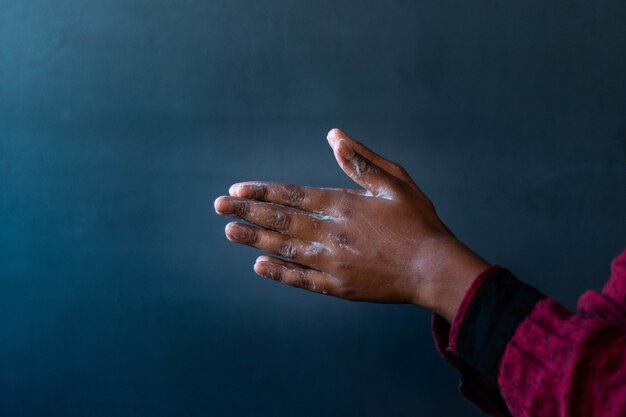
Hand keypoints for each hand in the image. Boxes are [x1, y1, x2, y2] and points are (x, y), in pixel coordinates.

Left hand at [214, 129, 488, 321]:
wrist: (434, 268)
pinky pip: (301, 279)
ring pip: (284, 248)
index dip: (261, 193)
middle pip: (279, 221)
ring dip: (254, 240)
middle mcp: (329, 232)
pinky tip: (259, 266)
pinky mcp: (337, 286)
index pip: (290, 196)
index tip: (237, 190)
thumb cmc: (418, 222)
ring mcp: (331, 261)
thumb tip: (334, 136)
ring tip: (229, 233)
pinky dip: (279, 272)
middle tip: (219, 207)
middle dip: (247, 213)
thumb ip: (360, 160)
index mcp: (341, 204)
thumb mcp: (394, 182)